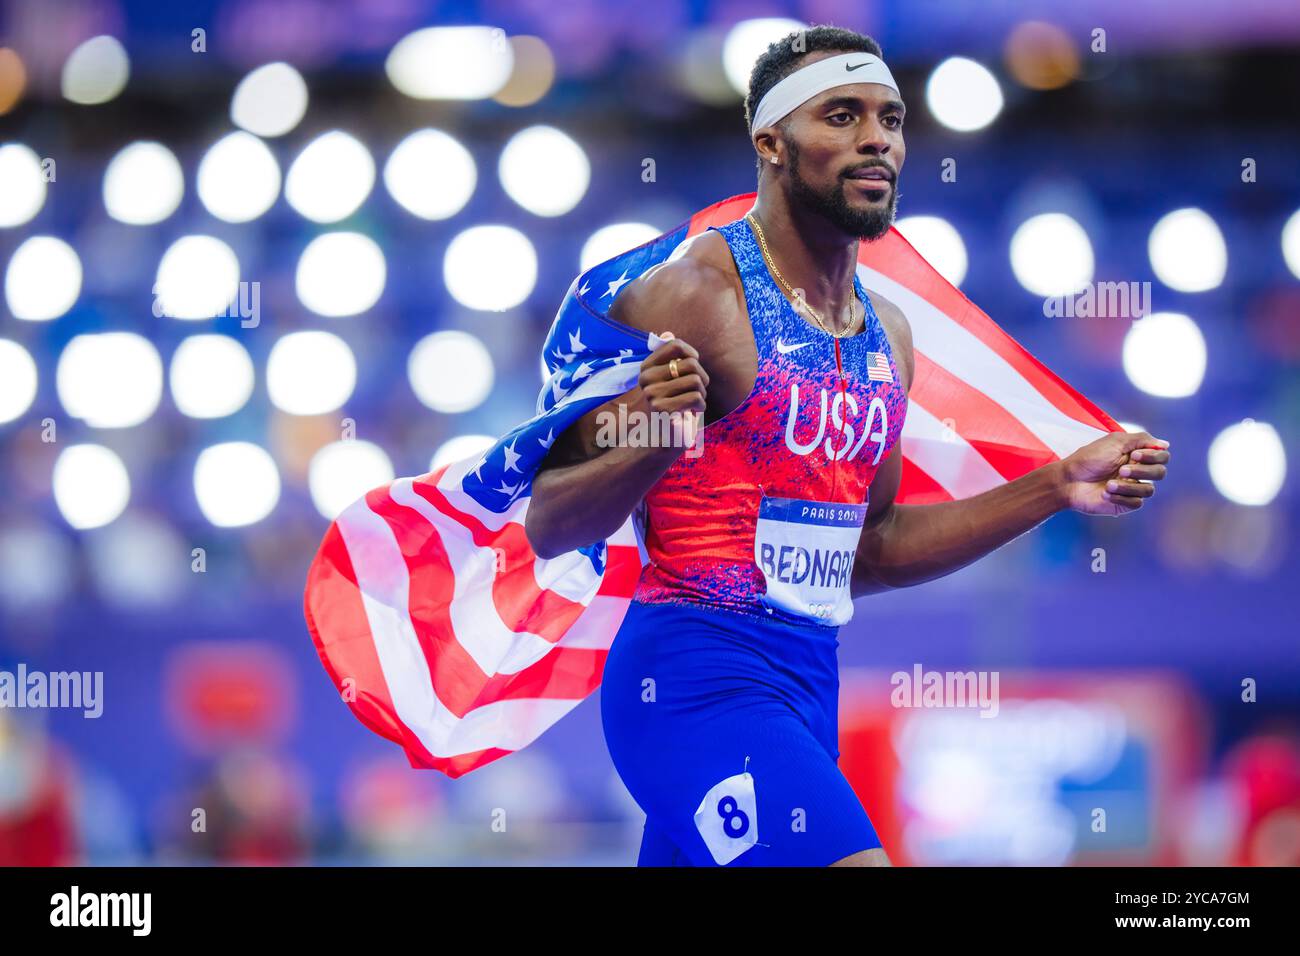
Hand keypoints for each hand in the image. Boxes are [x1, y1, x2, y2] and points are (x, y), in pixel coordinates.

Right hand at [631, 332, 708, 452]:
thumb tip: (667, 333)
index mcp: (646, 368)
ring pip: (697, 381)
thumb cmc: (668, 406)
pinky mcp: (664, 410)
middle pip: (691, 364)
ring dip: (701, 395)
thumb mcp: (666, 380)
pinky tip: (691, 413)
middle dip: (702, 378)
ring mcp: (653, 395)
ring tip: (691, 404)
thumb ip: (667, 357)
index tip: (692, 368)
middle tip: (695, 392)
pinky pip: (696, 397)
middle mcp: (646, 379)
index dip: (691, 354)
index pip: (675, 345)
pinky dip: (700, 406)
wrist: (659, 439)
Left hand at [1056, 430, 1170, 515]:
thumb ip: (1141, 440)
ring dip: (1128, 486)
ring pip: (1149, 490)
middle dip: (1142, 471)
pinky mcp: (1125, 504)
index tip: (1134, 455)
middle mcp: (1137, 472)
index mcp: (1136, 456)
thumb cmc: (1088, 459)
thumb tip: (1165, 444)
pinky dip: (1121, 498)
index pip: (1162, 456)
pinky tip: (1105, 494)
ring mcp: (1132, 488)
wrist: (1069, 481)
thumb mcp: (1114, 442)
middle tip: (1122, 470)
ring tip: (1108, 484)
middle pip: (1160, 473)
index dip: (1153, 457)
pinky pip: (1137, 503)